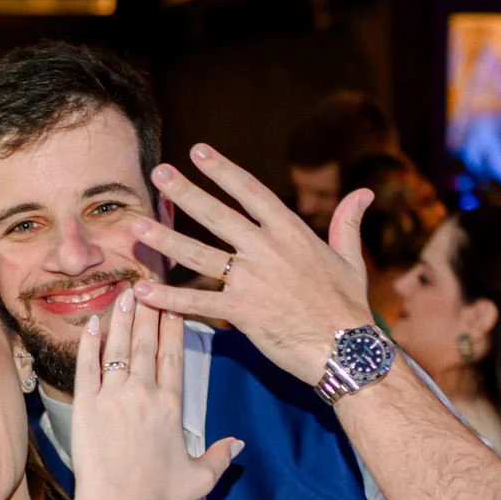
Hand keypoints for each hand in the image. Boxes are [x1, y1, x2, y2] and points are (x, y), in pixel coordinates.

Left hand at [69, 289, 240, 499]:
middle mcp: (143, 393)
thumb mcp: (200, 478)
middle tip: (148, 286)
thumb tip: (239, 443)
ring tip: (124, 294)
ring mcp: (113, 396)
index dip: (173, 326)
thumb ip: (220, 457)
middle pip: (147, 342)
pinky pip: (87, 366)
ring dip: (122, 318)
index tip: (173, 305)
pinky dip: (89, 343)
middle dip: (149, 311)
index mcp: (171, 405)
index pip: (174, 355)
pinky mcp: (86, 405)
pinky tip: (91, 323)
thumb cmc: (158, 495)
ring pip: (118, 348)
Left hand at [126, 144, 374, 384]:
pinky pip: (197, 303)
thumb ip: (348, 223)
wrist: (345, 347)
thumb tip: (364, 193)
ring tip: (136, 226)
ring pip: (199, 255)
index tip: (199, 151)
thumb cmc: (349, 306)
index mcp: (291, 232)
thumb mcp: (351, 259)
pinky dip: (169, 298)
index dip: (222, 170)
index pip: (250, 191)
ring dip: (165, 240)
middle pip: (217, 215)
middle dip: (185, 193)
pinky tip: (144, 290)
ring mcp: (251, 281)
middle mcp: (266, 250)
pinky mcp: (241, 313)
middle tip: (157, 174)